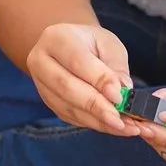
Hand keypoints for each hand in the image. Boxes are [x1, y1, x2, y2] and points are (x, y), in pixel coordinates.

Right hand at [26, 21, 137, 136]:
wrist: (71, 47)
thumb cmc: (91, 43)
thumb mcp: (108, 44)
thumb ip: (116, 66)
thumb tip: (123, 90)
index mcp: (56, 38)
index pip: (77, 61)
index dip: (98, 80)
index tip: (119, 96)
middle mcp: (41, 61)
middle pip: (67, 87)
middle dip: (96, 106)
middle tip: (121, 119)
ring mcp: (41, 84)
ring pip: (68, 107)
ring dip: (98, 120)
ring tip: (125, 127)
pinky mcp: (48, 102)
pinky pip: (70, 117)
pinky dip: (94, 124)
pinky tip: (114, 128)